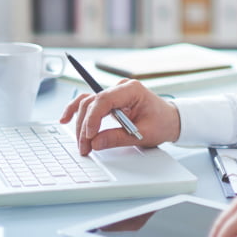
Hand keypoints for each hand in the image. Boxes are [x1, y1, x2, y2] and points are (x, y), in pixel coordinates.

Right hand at [59, 79, 179, 154]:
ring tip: (81, 143)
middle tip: (85, 148)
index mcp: (132, 90)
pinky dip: (77, 111)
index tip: (90, 136)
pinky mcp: (109, 101)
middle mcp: (120, 88)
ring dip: (80, 123)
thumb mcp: (143, 134)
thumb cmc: (162, 123)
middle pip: (92, 103)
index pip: (104, 100)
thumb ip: (118, 138)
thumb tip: (95, 142)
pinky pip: (89, 103)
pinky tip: (66, 119)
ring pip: (87, 104)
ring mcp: (114, 94)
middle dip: (85, 127)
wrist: (170, 120)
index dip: (93, 118)